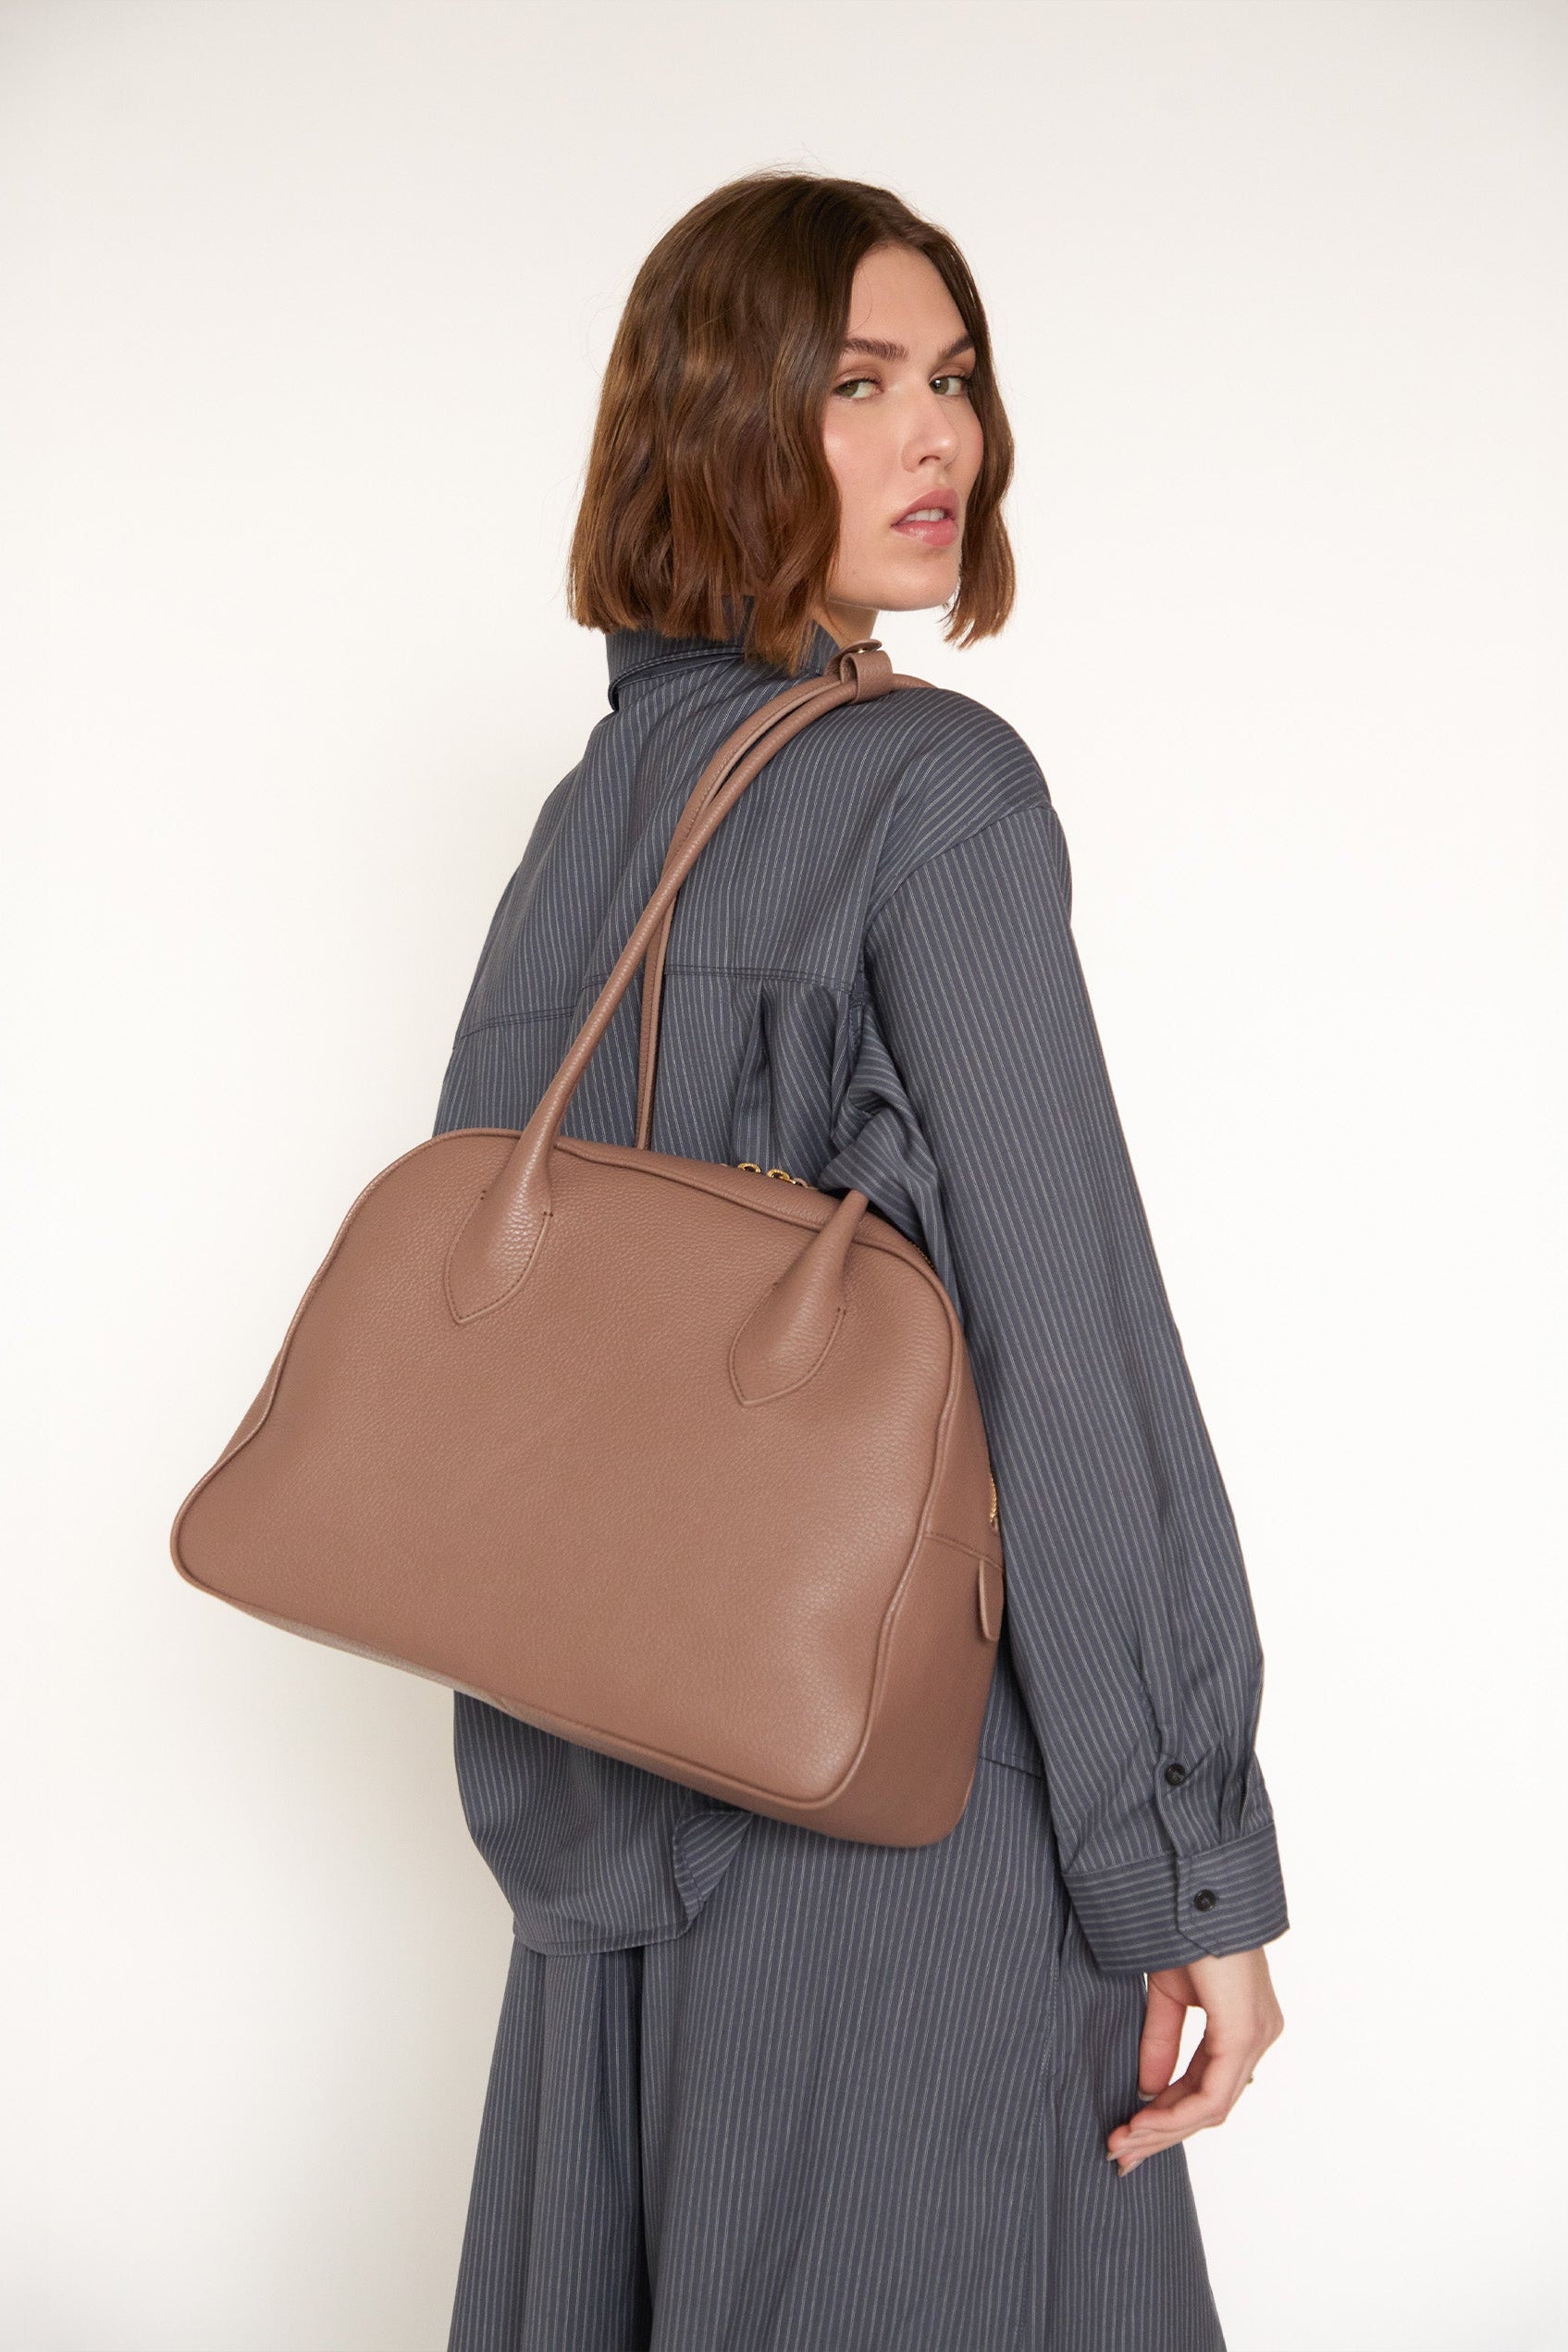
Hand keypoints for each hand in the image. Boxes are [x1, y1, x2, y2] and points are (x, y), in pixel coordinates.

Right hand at [1106, 1946, 1283, 2175]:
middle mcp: (1257, 2034)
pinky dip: (1176, 2113)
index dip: (1166, 2117)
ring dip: (1163, 2130)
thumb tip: (1148, 2092)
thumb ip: (1161, 2041)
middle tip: (1120, 2154)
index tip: (1126, 2134)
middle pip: (1211, 2106)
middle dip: (1161, 2134)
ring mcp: (1255, 2034)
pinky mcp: (1243, 2032)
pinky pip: (1213, 2093)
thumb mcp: (1167, 1994)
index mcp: (1243, 2024)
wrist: (1192, 1885)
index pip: (1207, 2088)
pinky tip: (1143, 2120)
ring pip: (1212, 2107)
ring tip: (1122, 2141)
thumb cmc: (1182, 1925)